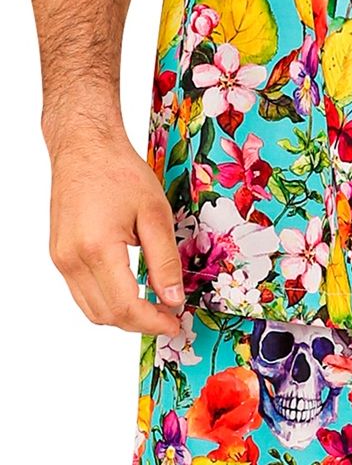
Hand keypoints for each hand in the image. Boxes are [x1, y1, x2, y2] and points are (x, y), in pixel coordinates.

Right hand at [46, 120, 185, 335]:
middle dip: (139, 323)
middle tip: (168, 315)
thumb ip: (165, 259)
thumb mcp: (154, 212)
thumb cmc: (119, 171)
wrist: (86, 147)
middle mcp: (72, 260)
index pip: (125, 307)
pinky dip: (106, 300)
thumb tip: (173, 297)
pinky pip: (81, 292)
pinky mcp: (59, 255)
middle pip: (106, 315)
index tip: (174, 322)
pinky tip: (129, 288)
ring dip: (121, 315)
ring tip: (152, 305)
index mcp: (97, 249)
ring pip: (91, 309)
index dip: (153, 322)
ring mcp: (61, 260)